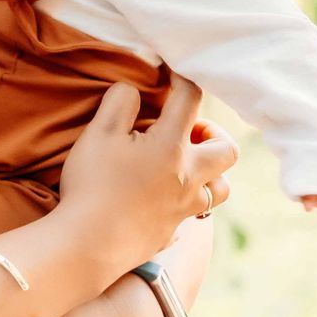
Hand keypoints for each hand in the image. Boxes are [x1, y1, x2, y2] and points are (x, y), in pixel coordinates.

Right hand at [56, 77, 236, 273]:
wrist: (88, 244)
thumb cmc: (93, 185)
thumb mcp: (98, 132)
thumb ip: (120, 102)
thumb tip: (134, 89)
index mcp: (171, 146)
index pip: (190, 99)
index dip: (183, 78)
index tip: (172, 71)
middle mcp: (188, 177)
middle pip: (227, 150)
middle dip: (213, 133)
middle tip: (187, 131)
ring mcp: (184, 208)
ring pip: (222, 188)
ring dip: (212, 172)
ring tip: (185, 166)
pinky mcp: (172, 232)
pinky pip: (194, 215)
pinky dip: (188, 202)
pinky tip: (165, 199)